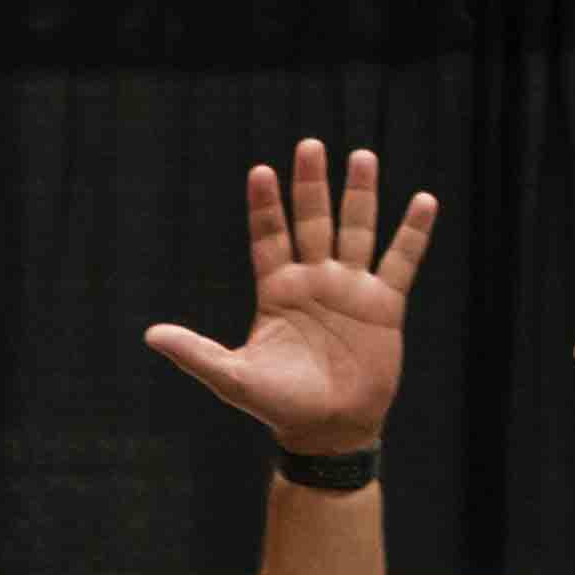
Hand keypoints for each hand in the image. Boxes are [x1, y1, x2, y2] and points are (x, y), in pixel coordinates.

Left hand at [140, 135, 432, 456]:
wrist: (327, 430)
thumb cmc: (278, 405)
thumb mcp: (232, 377)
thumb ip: (195, 353)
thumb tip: (151, 335)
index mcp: (277, 292)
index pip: (269, 237)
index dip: (265, 206)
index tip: (260, 171)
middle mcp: (314, 281)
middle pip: (313, 222)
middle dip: (311, 185)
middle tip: (310, 145)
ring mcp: (350, 289)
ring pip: (357, 230)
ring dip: (360, 195)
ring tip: (361, 156)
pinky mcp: (384, 304)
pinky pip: (401, 260)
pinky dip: (413, 233)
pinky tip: (423, 201)